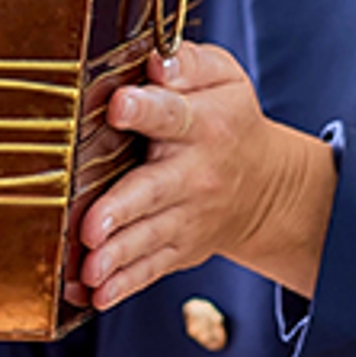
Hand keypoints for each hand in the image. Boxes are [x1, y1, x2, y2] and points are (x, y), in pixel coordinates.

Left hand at [80, 44, 335, 309]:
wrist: (265, 186)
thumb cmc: (229, 120)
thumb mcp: (223, 78)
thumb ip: (189, 62)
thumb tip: (156, 60)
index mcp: (202, 123)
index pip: (172, 114)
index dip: (145, 109)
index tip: (118, 105)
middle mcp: (193, 174)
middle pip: (153, 191)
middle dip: (121, 208)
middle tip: (92, 225)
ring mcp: (186, 217)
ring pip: (148, 238)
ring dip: (117, 256)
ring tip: (90, 271)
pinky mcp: (179, 248)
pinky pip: (150, 269)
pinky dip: (123, 285)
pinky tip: (95, 296)